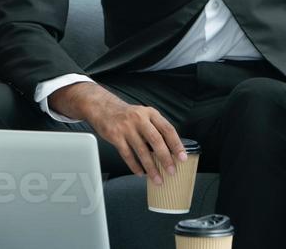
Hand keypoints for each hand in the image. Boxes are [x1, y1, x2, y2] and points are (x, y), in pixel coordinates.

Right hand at [56, 82, 185, 183]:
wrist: (102, 107)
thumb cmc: (126, 114)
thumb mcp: (144, 114)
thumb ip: (156, 128)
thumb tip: (170, 149)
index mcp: (150, 113)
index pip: (168, 129)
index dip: (177, 144)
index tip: (182, 157)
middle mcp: (139, 119)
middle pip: (156, 140)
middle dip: (165, 158)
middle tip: (172, 171)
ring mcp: (126, 127)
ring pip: (142, 151)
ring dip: (151, 167)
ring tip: (157, 178)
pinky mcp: (115, 136)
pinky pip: (127, 155)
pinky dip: (135, 166)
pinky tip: (140, 173)